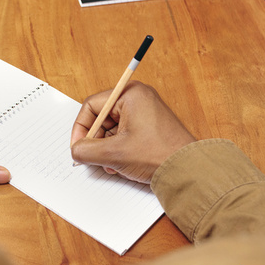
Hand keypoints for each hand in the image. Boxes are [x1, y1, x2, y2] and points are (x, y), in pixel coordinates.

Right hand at [70, 81, 194, 183]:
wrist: (188, 170)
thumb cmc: (159, 154)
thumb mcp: (114, 153)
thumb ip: (87, 150)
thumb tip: (76, 150)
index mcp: (130, 94)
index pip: (92, 105)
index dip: (81, 128)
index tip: (77, 146)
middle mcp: (138, 98)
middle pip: (102, 117)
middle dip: (96, 141)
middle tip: (94, 157)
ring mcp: (145, 112)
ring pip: (112, 128)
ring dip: (106, 148)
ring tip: (112, 164)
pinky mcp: (149, 126)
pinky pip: (124, 134)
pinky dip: (118, 149)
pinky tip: (121, 164)